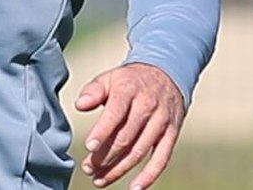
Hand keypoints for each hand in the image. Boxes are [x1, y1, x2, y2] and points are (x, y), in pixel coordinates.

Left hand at [73, 63, 185, 188]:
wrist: (167, 74)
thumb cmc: (130, 82)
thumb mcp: (110, 78)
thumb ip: (94, 91)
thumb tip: (80, 105)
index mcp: (129, 90)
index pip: (115, 113)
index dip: (102, 131)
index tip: (89, 147)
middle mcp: (147, 106)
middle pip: (126, 137)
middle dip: (105, 156)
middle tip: (88, 168)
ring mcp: (161, 121)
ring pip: (140, 151)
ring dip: (119, 169)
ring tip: (100, 180)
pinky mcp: (172, 134)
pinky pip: (162, 158)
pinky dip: (149, 176)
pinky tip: (134, 188)